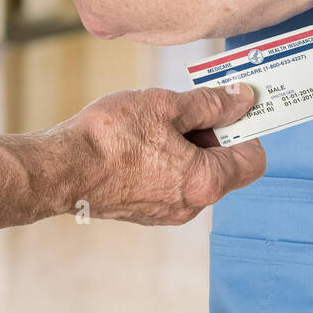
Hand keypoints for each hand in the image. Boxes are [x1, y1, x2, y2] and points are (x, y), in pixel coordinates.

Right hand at [52, 84, 265, 225]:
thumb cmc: (111, 137)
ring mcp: (166, 213)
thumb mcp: (167, 106)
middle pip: (224, 165)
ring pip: (196, 173)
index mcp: (206, 182)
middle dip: (215, 133)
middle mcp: (191, 205)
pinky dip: (168, 160)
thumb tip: (242, 99)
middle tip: (191, 105)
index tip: (234, 105)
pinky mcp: (144, 212)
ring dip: (189, 145)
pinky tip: (143, 139)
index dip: (248, 128)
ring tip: (159, 120)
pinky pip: (171, 183)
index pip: (253, 159)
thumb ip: (211, 104)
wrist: (59, 169)